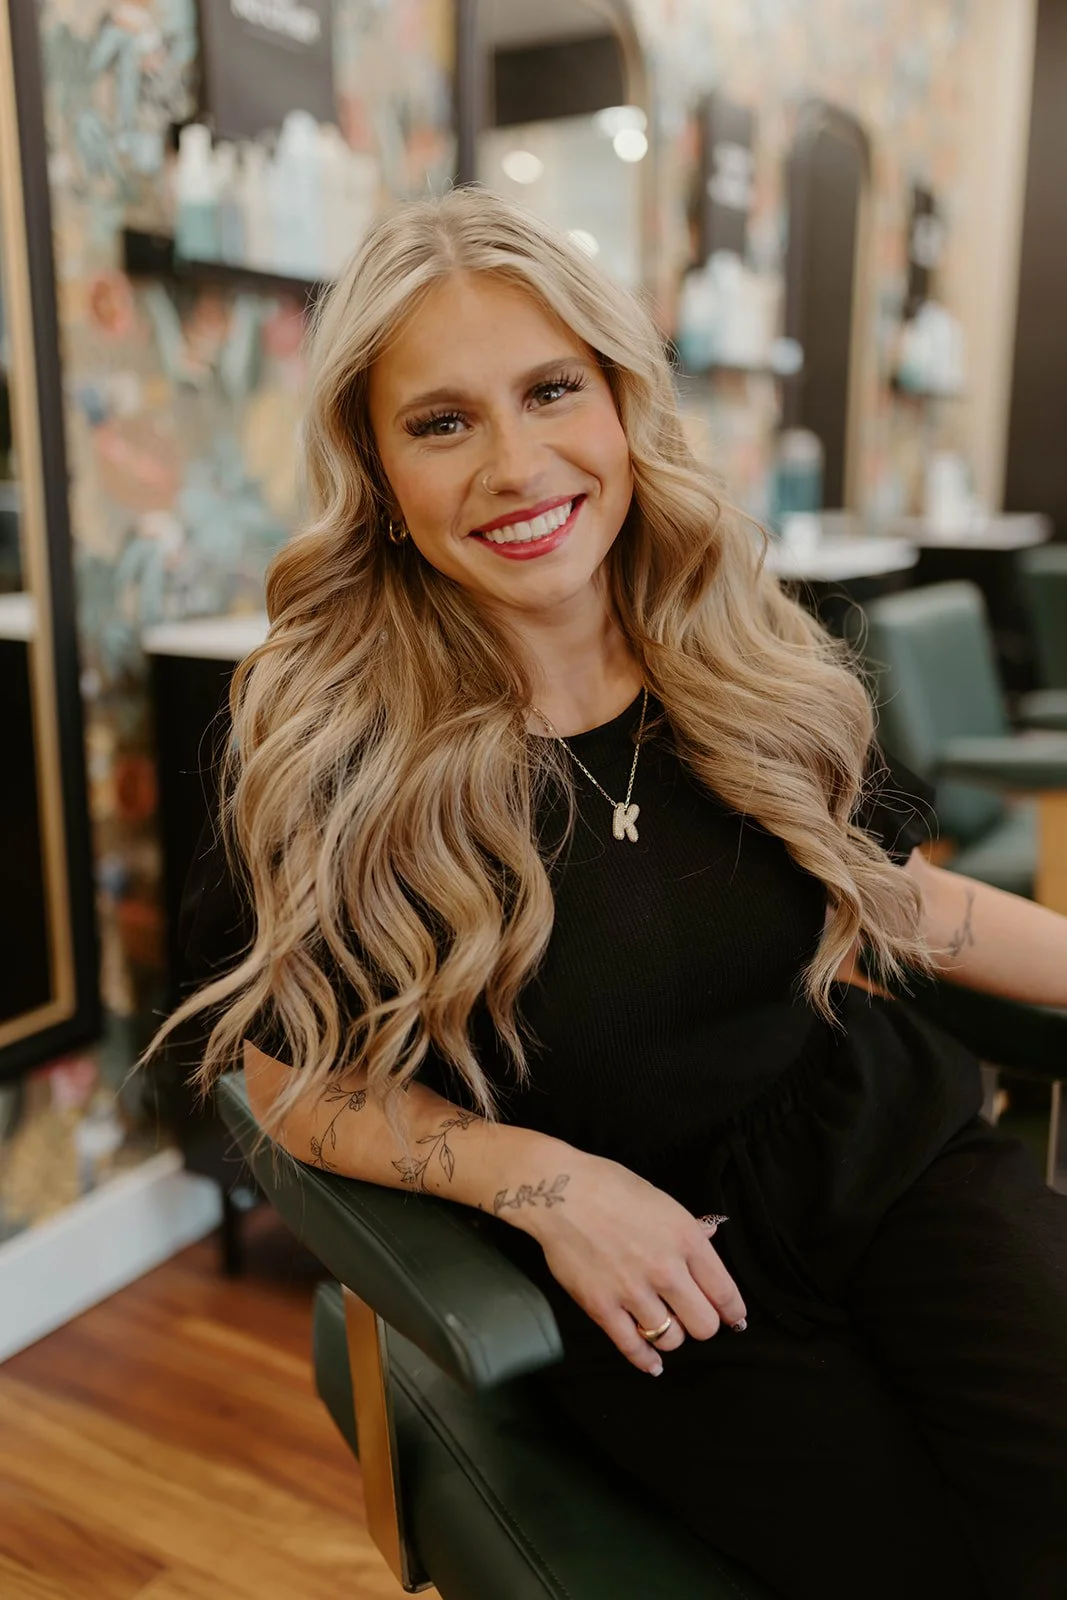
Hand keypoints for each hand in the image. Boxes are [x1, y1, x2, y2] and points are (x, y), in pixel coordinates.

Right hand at [513, 1151, 746, 1374]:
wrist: (560, 1191)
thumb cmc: (611, 1187)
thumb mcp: (661, 1200)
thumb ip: (689, 1227)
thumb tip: (711, 1234)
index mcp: (686, 1240)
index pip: (724, 1292)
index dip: (732, 1312)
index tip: (733, 1319)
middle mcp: (665, 1270)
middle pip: (703, 1325)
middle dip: (702, 1324)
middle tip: (692, 1317)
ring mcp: (633, 1292)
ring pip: (671, 1339)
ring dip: (671, 1336)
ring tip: (664, 1325)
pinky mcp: (602, 1308)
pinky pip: (632, 1348)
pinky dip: (646, 1360)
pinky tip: (653, 1363)